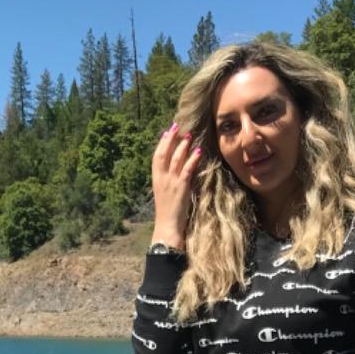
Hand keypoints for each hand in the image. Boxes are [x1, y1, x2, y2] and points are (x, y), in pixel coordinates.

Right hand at [151, 122, 201, 250]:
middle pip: (164, 153)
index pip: (157, 156)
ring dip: (183, 145)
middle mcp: (161, 178)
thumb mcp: (165, 194)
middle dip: (170, 138)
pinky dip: (192, 159)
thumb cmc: (168, 213)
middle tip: (177, 126)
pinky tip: (198, 151)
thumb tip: (175, 169)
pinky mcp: (181, 188)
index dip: (162, 142)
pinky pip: (186, 170)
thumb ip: (168, 180)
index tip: (167, 131)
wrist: (167, 227)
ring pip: (175, 158)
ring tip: (189, 135)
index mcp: (156, 179)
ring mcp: (170, 183)